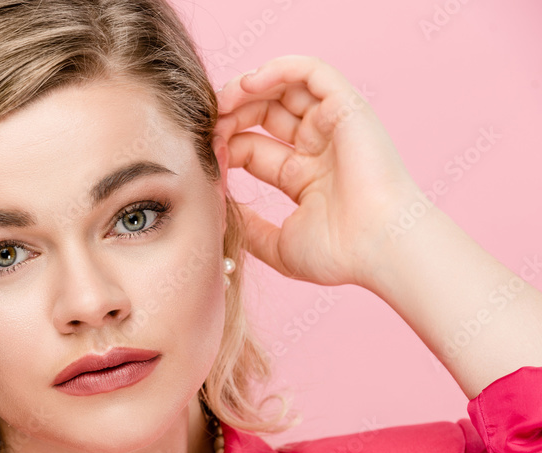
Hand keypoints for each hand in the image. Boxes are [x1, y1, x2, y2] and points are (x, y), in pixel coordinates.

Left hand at [213, 55, 427, 288]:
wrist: (378, 247)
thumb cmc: (339, 253)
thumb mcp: (278, 244)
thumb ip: (249, 227)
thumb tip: (219, 213)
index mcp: (304, 176)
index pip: (253, 148)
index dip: (225, 146)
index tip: (204, 156)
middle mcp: (319, 147)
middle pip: (265, 114)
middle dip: (232, 114)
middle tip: (208, 124)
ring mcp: (334, 126)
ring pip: (285, 87)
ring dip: (248, 88)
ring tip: (223, 101)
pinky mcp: (347, 108)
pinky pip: (311, 71)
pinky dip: (278, 69)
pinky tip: (249, 85)